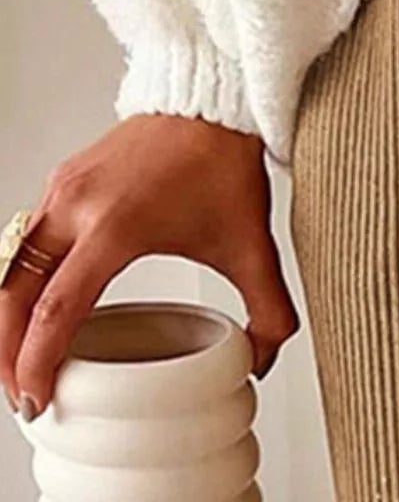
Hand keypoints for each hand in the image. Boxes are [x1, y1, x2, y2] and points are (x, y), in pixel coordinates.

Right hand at [1, 114, 298, 419]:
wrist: (210, 101)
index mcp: (115, 228)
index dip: (39, 362)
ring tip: (22, 365)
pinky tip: (36, 316)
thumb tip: (259, 364)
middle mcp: (75, 208)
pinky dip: (19, 286)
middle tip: (23, 399)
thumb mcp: (254, 250)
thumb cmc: (223, 163)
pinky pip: (22, 245)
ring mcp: (60, 192)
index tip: (38, 401)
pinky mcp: (60, 183)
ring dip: (7, 321)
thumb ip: (269, 315)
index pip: (59, 310)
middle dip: (8, 354)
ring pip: (9, 270)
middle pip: (14, 296)